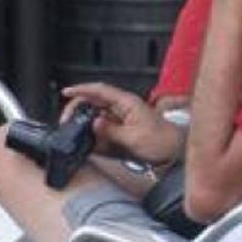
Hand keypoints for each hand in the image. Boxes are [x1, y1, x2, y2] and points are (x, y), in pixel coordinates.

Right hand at [61, 83, 182, 164]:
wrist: (175, 152)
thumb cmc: (161, 141)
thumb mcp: (134, 137)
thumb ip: (112, 131)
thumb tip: (94, 124)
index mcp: (126, 103)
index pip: (100, 90)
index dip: (82, 89)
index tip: (66, 92)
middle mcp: (121, 109)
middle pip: (93, 103)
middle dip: (77, 110)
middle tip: (66, 123)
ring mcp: (120, 120)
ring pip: (95, 118)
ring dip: (84, 126)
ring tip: (73, 135)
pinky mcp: (120, 132)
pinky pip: (101, 131)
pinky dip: (92, 137)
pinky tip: (87, 144)